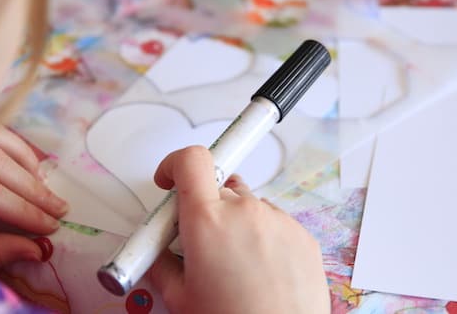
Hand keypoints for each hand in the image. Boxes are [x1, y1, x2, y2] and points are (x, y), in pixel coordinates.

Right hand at [149, 146, 329, 313]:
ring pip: (246, 203)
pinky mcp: (300, 233)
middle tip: (201, 242)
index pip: (191, 160)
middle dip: (204, 207)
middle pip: (217, 187)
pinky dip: (261, 234)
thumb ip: (162, 263)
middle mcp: (244, 211)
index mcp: (208, 221)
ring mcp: (277, 219)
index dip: (176, 164)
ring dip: (234, 221)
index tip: (171, 178)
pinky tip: (259, 268)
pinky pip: (272, 220)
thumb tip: (156, 253)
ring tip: (235, 262)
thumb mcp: (180, 298)